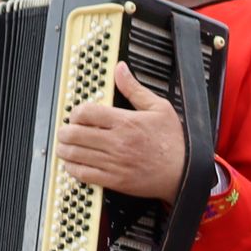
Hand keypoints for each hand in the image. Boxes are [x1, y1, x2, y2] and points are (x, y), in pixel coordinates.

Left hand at [54, 64, 185, 201]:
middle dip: (64, 131)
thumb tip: (121, 70)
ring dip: (64, 150)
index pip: (86, 113)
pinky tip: (73, 164)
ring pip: (75, 154)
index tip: (76, 115)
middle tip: (65, 131)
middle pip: (74, 134)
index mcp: (125, 122)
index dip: (74, 113)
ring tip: (64, 147)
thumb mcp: (159, 108)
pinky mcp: (115, 181)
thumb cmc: (174, 142)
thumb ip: (134, 88)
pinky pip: (84, 175)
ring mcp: (114, 163)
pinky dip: (72, 169)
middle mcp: (117, 142)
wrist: (185, 173)